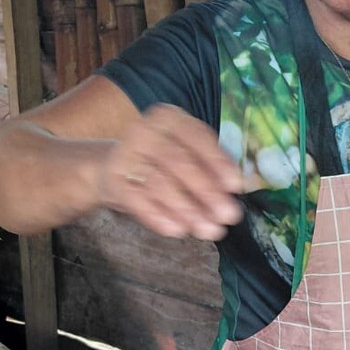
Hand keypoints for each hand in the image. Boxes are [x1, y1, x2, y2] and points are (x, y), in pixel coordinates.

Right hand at [103, 105, 243, 239]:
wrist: (115, 167)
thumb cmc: (161, 162)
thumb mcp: (186, 153)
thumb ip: (210, 167)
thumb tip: (235, 190)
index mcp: (169, 118)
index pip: (197, 138)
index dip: (218, 162)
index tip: (236, 186)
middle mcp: (145, 131)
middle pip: (179, 163)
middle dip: (207, 192)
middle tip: (227, 216)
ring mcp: (126, 154)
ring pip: (160, 183)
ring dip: (186, 209)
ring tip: (207, 229)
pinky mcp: (114, 179)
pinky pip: (138, 201)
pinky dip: (159, 217)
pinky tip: (177, 230)